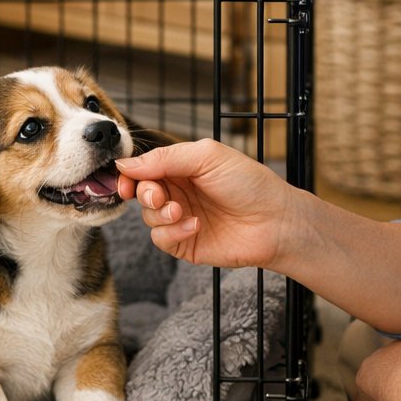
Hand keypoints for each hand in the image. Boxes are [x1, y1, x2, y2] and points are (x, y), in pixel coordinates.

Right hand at [115, 138, 289, 267]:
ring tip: (182, 211)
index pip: (145, 168)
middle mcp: (180, 192)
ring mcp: (182, 219)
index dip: (132, 174)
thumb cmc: (249, 183)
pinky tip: (194, 226)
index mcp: (183, 167)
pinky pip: (161, 239)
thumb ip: (165, 158)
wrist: (275, 222)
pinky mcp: (185, 244)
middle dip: (145, 194)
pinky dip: (172, 232)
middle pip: (142, 192)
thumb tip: (126, 164)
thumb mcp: (206, 157)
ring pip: (148, 217)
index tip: (125, 181)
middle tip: (160, 196)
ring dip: (160, 214)